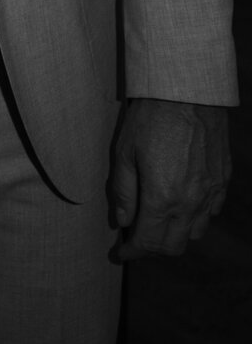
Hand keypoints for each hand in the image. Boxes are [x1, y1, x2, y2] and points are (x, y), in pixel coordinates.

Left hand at [110, 97, 230, 259]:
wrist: (188, 91)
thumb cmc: (150, 118)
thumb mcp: (124, 152)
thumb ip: (123, 192)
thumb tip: (122, 221)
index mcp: (163, 198)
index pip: (148, 242)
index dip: (132, 252)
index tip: (121, 252)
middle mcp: (191, 202)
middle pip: (173, 246)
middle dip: (152, 248)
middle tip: (135, 238)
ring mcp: (211, 193)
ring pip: (194, 234)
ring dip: (174, 235)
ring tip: (156, 221)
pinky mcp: (223, 181)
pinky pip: (211, 213)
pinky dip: (195, 218)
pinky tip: (180, 205)